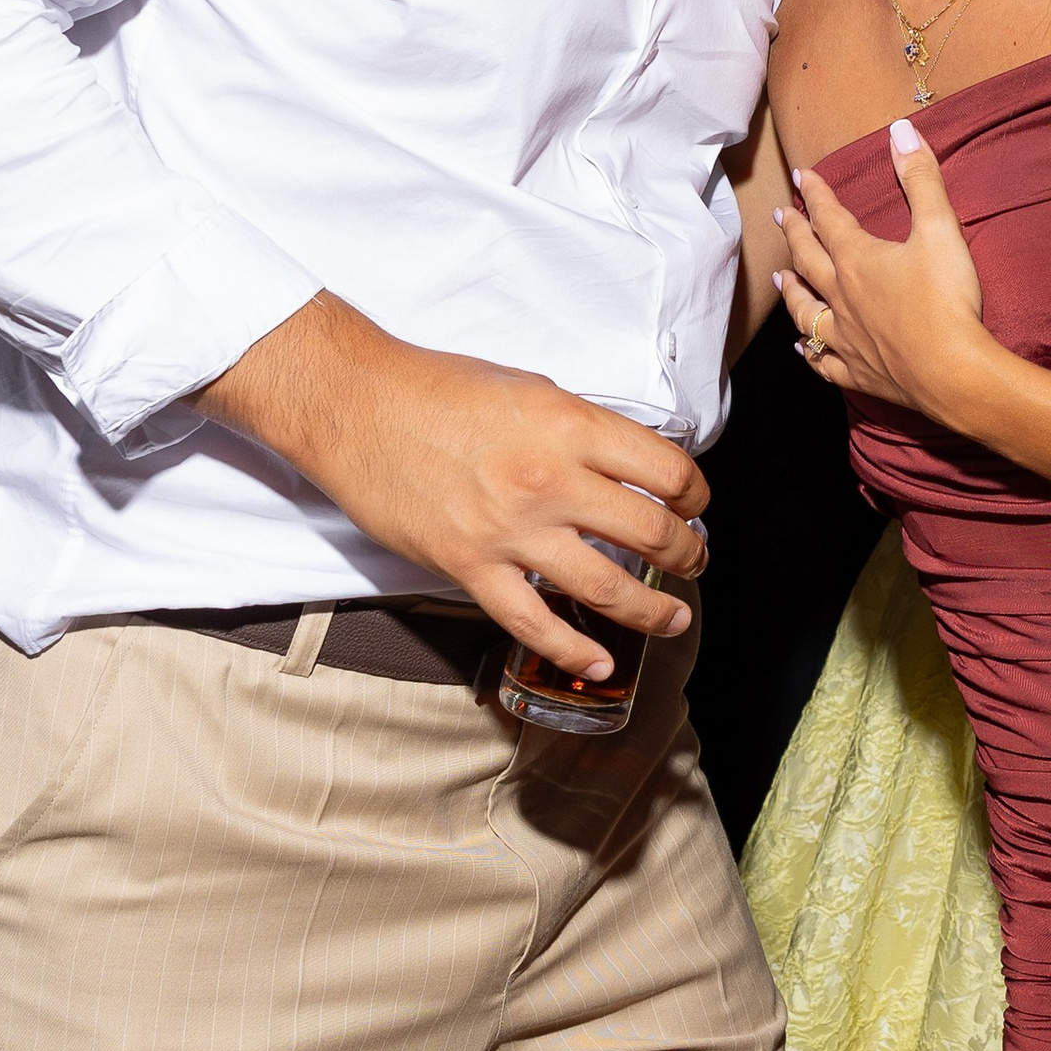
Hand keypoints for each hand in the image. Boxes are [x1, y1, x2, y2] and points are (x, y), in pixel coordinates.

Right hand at [195, 291, 709, 676]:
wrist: (356, 405)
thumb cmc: (438, 387)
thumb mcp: (529, 388)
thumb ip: (580, 428)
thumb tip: (626, 463)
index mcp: (570, 426)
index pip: (666, 470)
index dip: (695, 494)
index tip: (695, 503)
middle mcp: (550, 480)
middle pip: (650, 532)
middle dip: (687, 553)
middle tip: (694, 560)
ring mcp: (510, 530)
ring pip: (606, 587)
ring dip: (652, 610)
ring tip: (674, 620)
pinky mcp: (470, 566)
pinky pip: (533, 623)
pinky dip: (573, 650)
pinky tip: (601, 664)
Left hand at [774, 125, 991, 421]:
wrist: (954, 373)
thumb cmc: (946, 300)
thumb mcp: (940, 229)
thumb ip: (920, 178)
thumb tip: (900, 129)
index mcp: (859, 259)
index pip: (830, 218)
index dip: (817, 193)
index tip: (803, 175)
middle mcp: (842, 296)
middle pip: (809, 260)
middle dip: (795, 233)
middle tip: (781, 215)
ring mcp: (846, 338)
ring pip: (807, 310)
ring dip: (792, 290)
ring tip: (780, 276)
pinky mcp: (858, 372)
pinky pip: (823, 361)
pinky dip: (809, 352)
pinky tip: (801, 348)